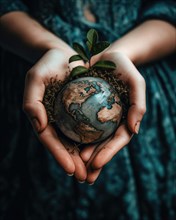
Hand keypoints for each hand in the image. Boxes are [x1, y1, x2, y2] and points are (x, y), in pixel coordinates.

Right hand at [23, 49, 86, 181]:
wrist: (65, 55)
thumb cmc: (49, 65)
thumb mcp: (36, 78)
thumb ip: (32, 101)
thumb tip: (39, 126)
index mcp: (43, 116)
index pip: (50, 140)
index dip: (59, 155)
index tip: (71, 169)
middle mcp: (56, 120)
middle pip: (64, 145)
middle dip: (73, 163)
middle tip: (85, 178)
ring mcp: (69, 117)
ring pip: (77, 141)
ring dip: (84, 157)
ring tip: (95, 172)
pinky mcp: (81, 112)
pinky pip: (88, 129)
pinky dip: (93, 141)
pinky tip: (102, 151)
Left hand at [80, 52, 145, 183]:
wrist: (105, 56)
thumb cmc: (122, 67)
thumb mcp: (135, 81)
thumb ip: (138, 104)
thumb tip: (134, 130)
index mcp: (125, 117)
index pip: (119, 139)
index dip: (109, 153)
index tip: (96, 163)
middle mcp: (113, 120)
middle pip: (105, 144)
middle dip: (96, 161)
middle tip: (84, 175)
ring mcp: (99, 117)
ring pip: (93, 140)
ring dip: (85, 155)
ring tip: (74, 165)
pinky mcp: (86, 111)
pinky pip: (81, 126)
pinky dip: (75, 138)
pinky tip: (67, 146)